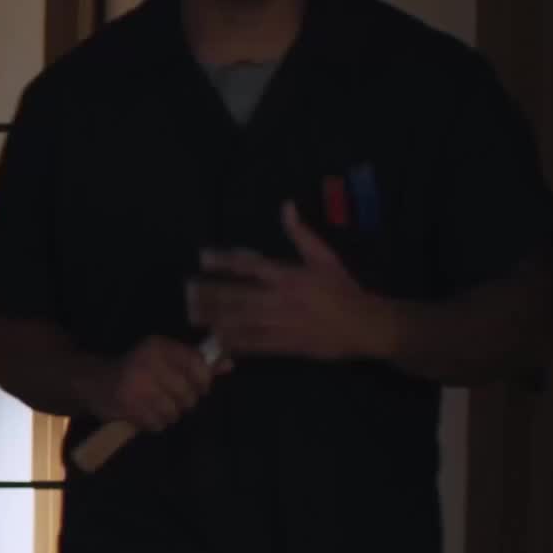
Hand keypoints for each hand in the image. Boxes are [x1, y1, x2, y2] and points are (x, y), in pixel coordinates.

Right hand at [85, 336, 226, 432]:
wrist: (94, 381)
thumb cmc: (137, 368)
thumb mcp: (165, 357)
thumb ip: (197, 361)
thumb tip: (229, 365)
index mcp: (159, 346)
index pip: (198, 366)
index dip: (204, 381)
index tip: (199, 387)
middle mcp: (148, 363)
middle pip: (188, 395)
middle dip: (184, 401)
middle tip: (173, 398)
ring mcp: (136, 386)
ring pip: (174, 412)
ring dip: (169, 414)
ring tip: (156, 405)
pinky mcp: (127, 406)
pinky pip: (157, 424)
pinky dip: (155, 423)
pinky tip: (145, 413)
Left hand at [187, 203, 397, 362]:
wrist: (364, 326)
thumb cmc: (343, 290)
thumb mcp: (325, 257)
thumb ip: (300, 234)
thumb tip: (286, 206)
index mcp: (289, 276)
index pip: (250, 265)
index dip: (225, 261)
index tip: (203, 257)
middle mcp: (280, 300)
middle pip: (238, 297)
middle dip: (211, 294)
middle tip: (188, 291)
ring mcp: (281, 325)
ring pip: (241, 322)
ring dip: (215, 318)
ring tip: (193, 315)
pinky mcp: (284, 346)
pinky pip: (254, 345)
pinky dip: (234, 342)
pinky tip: (216, 340)